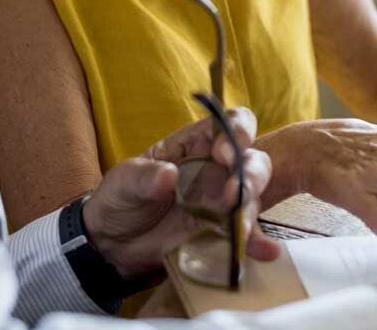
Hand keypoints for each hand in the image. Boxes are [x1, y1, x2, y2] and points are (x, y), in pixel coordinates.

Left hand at [83, 107, 281, 279]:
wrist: (112, 246)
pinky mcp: (221, 233)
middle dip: (251, 174)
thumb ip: (145, 177)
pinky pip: (245, 236)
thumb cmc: (121, 199)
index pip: (230, 124)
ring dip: (251, 209)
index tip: (223, 153)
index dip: (237, 131)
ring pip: (253, 197)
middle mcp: (216, 170)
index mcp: (196, 144)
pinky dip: (257, 243)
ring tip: (241, 228)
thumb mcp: (124, 181)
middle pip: (252, 160)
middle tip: (236, 193)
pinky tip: (264, 252)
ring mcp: (221, 202)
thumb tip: (169, 175)